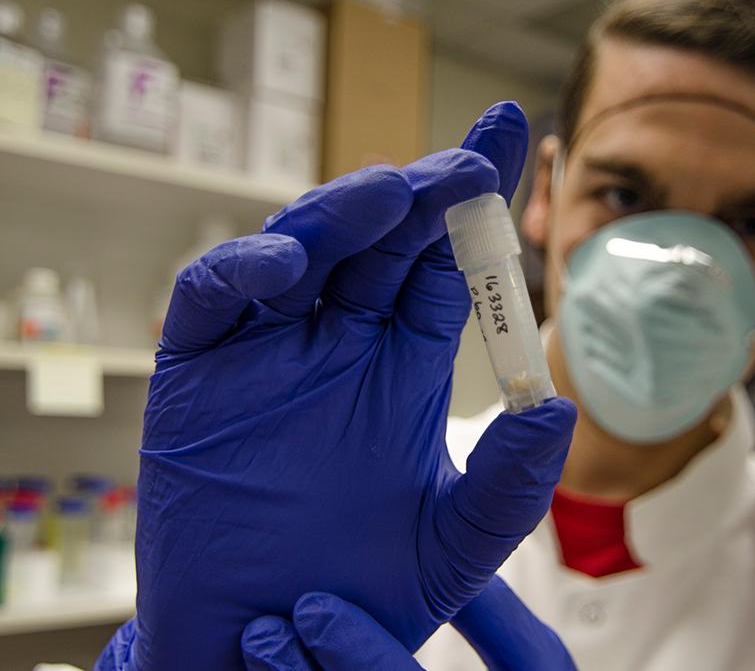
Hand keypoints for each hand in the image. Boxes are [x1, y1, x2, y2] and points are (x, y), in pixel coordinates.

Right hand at [95, 103, 576, 669]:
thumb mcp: (455, 546)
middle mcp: (337, 342)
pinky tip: (286, 266)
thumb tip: (557, 409)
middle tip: (460, 164)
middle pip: (379, 240)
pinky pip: (211, 301)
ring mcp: (266, 352)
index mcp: (400, 364)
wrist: (259, 650)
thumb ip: (509, 487)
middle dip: (419, 192)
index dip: (475, 202)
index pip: (445, 263)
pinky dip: (241, 271)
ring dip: (341, 214)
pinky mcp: (197, 375)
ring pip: (300, 249)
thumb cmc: (355, 596)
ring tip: (387, 197)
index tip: (509, 134)